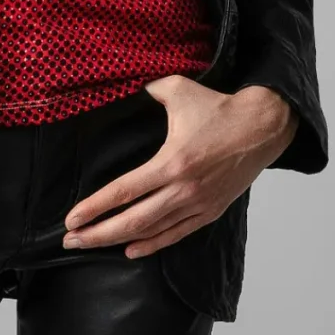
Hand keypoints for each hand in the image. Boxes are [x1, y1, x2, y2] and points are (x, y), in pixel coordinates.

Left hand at [63, 76, 299, 257]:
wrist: (264, 127)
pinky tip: (130, 250)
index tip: (71, 218)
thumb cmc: (219, 108)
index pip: (123, 192)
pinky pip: (177, 234)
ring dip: (117, 241)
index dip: (94, 208)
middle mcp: (184, 189)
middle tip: (70, 240)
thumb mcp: (178, 90)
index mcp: (172, 162)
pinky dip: (152, 244)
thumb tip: (120, 84)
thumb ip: (146, 89)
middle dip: (97, 233)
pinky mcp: (211, 211)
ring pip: (151, 232)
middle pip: (132, 221)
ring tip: (89, 245)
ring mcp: (198, 204)